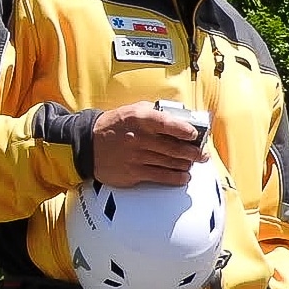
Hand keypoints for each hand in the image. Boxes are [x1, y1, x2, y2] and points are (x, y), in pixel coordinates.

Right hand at [90, 101, 205, 186]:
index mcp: (139, 119)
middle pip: (175, 148)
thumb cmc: (113, 125)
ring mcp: (136, 157)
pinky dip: (176, 178)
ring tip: (191, 164)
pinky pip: (161, 177)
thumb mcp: (131, 110)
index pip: (169, 124)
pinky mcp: (133, 173)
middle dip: (194, 153)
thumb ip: (154, 112)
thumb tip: (179, 117)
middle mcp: (139, 138)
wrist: (86, 143)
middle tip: (201, 155)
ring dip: (186, 165)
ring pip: (171, 164)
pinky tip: (182, 177)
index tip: (195, 135)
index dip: (187, 131)